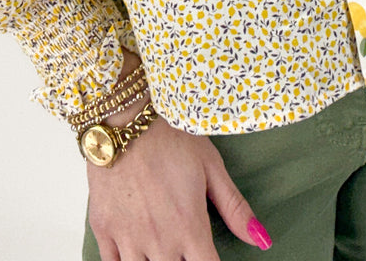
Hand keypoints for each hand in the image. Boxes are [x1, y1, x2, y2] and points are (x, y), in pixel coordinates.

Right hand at [86, 110, 270, 260]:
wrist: (124, 118)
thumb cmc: (170, 137)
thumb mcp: (211, 166)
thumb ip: (235, 208)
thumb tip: (262, 240)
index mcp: (189, 227)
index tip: (210, 257)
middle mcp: (159, 241)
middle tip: (185, 246)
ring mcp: (129, 238)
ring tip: (162, 248)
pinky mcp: (103, 231)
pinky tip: (136, 253)